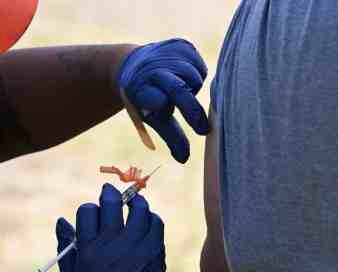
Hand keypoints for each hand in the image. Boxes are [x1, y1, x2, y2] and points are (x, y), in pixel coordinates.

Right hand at [55, 184, 165, 271]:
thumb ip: (65, 246)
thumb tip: (61, 221)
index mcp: (90, 248)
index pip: (88, 211)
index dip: (90, 209)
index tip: (93, 214)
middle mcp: (113, 243)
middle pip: (112, 203)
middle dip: (109, 193)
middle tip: (110, 192)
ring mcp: (137, 246)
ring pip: (138, 209)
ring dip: (134, 201)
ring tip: (132, 202)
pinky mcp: (155, 251)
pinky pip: (155, 223)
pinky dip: (150, 218)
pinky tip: (145, 221)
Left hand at [117, 38, 210, 163]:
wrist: (134, 66)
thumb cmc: (146, 100)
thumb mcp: (153, 119)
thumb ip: (170, 136)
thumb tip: (184, 159)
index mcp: (141, 88)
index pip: (159, 101)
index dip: (168, 110)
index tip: (184, 126)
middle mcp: (153, 69)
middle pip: (179, 90)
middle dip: (192, 111)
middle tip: (204, 130)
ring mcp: (167, 54)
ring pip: (194, 78)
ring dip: (193, 90)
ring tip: (183, 93)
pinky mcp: (181, 45)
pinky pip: (200, 66)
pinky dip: (198, 75)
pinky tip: (187, 78)